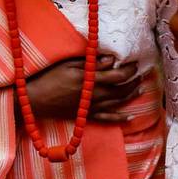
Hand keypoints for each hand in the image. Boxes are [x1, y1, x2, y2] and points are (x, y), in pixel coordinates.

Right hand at [24, 55, 140, 122]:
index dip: (129, 69)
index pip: (117, 75)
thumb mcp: (69, 64)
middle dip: (133, 81)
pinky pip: (107, 119)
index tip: (135, 62)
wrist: (36, 99)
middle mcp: (94, 95)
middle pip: (120, 90)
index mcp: (90, 79)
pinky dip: (120, 119)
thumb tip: (111, 59)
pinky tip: (130, 117)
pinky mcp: (87, 116)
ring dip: (130, 95)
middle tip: (141, 73)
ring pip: (117, 103)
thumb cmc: (50, 77)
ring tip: (140, 88)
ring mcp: (91, 107)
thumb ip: (91, 62)